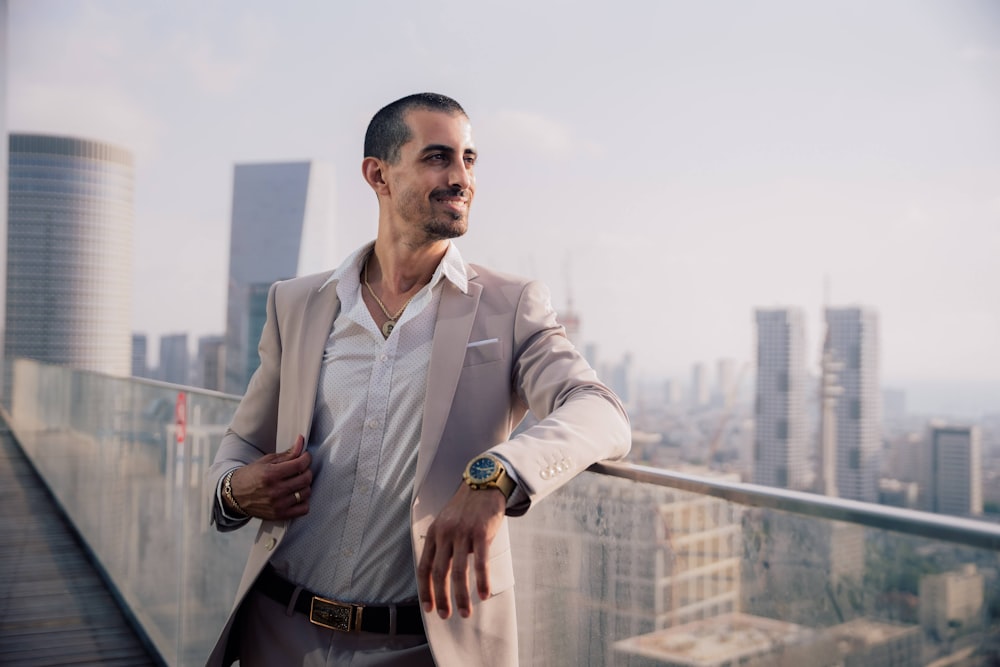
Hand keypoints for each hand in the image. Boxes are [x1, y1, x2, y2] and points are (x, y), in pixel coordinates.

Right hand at [229, 435, 311, 519]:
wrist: (234, 495)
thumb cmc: (250, 476)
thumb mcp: (267, 461)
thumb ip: (287, 454)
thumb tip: (301, 442)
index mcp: (270, 474)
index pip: (299, 465)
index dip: (306, 458)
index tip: (306, 457)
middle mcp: (275, 490)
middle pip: (305, 479)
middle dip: (307, 470)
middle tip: (301, 469)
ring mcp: (278, 504)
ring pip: (306, 493)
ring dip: (305, 485)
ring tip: (297, 481)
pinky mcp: (280, 515)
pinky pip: (304, 509)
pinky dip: (304, 501)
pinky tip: (296, 495)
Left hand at [416, 484, 505, 619]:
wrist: (484, 484)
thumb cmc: (466, 508)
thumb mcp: (447, 523)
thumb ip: (443, 544)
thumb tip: (444, 574)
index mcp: (434, 533)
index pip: (424, 567)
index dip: (425, 590)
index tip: (429, 608)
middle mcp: (445, 534)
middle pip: (439, 573)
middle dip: (442, 598)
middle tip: (447, 615)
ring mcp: (463, 533)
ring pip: (459, 572)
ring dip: (461, 596)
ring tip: (465, 612)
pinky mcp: (481, 532)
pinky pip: (480, 563)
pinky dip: (482, 582)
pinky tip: (484, 594)